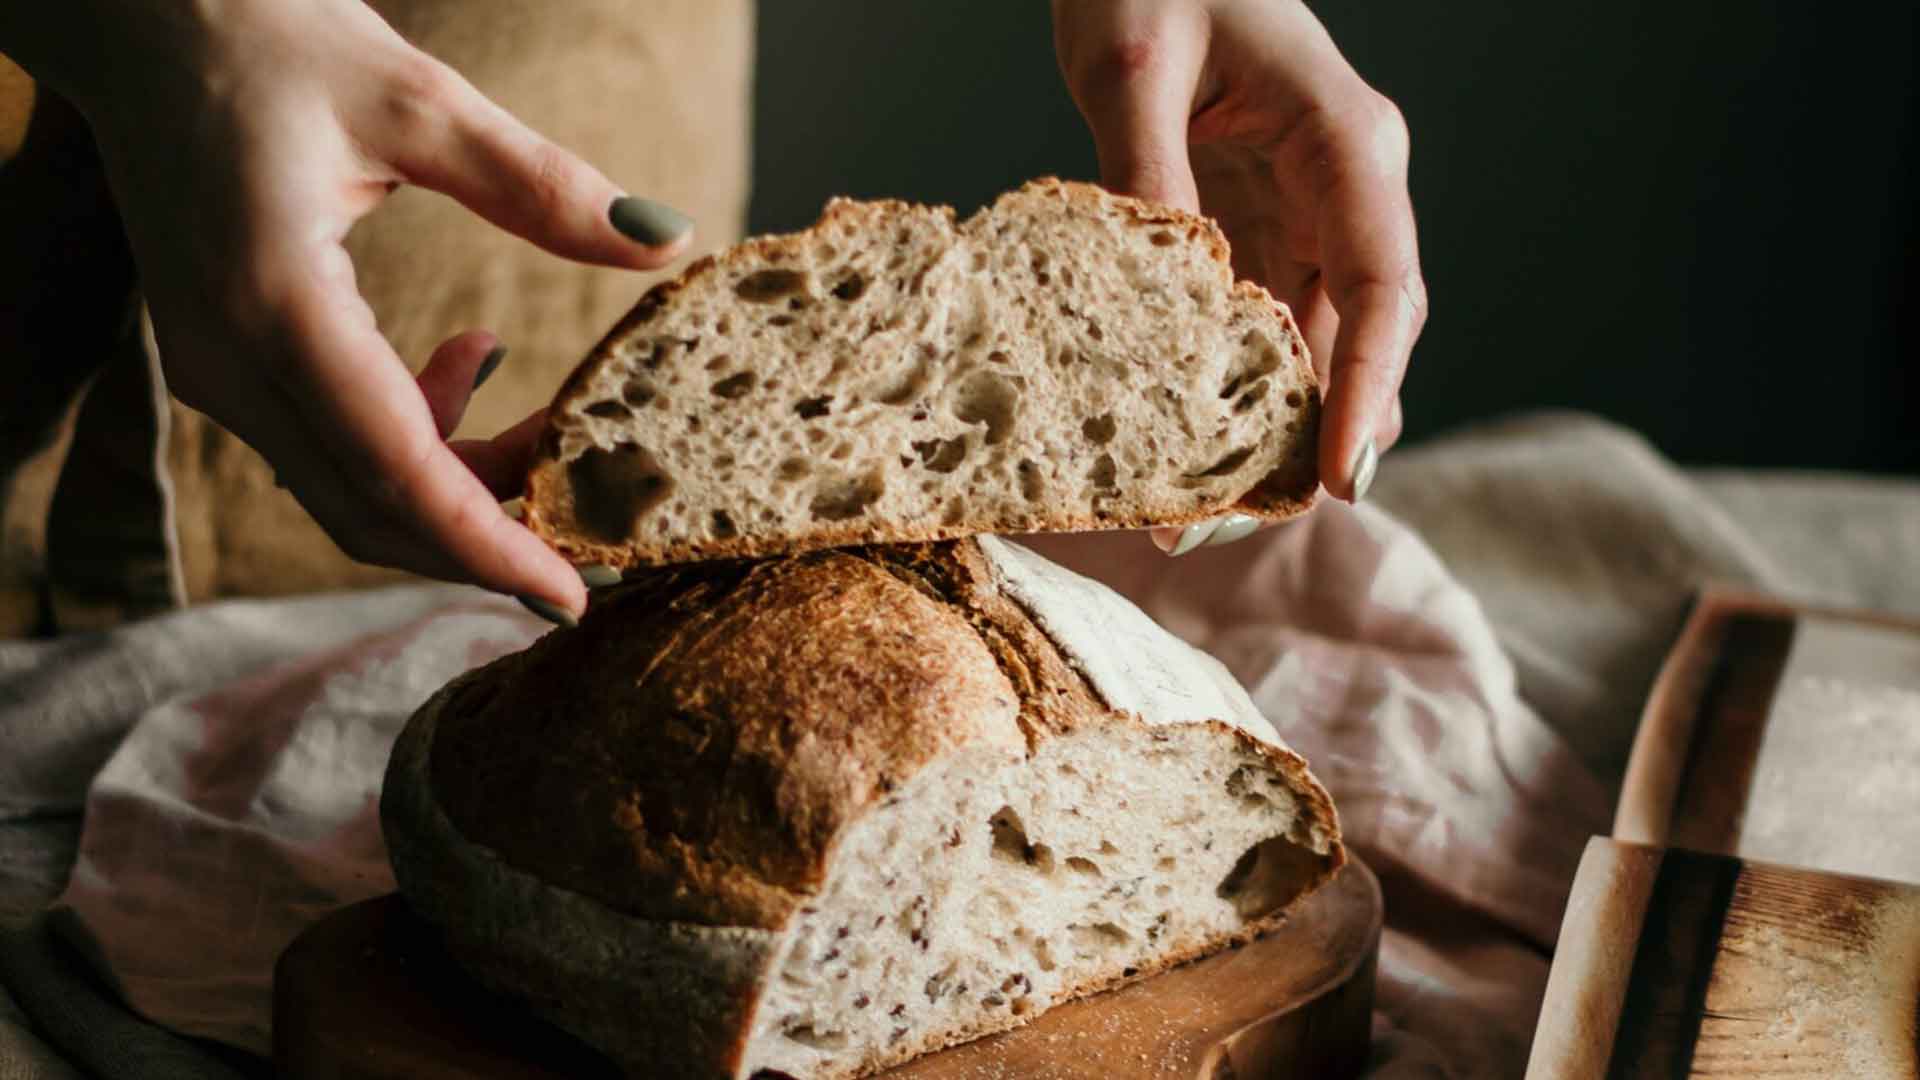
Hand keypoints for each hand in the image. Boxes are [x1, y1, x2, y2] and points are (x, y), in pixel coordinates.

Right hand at [1, 0, 693, 619]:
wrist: (136, 17)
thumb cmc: (264, 35)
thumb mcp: (417, 101)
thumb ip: (541, 185)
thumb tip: (667, 239)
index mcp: (273, 305)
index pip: (396, 474)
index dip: (488, 548)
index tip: (572, 595)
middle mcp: (229, 361)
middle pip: (370, 510)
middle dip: (486, 538)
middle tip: (594, 536)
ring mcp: (214, 369)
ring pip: (349, 486)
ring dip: (458, 484)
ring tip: (551, 428)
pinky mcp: (225, 358)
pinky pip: (328, 440)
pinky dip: (414, 435)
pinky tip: (474, 358)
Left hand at [1053, 0, 1425, 523]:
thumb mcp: (1132, 61)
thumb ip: (1147, 169)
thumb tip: (1160, 293)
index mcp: (1345, 141)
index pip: (1385, 284)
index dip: (1368, 389)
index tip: (1340, 478)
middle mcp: (1345, 192)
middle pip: (1360, 340)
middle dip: (1310, 441)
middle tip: (1220, 523)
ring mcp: (1306, 218)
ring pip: (1315, 351)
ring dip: (1267, 435)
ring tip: (1189, 513)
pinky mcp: (1259, 236)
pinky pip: (1263, 334)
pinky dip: (1230, 397)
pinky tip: (1178, 451)